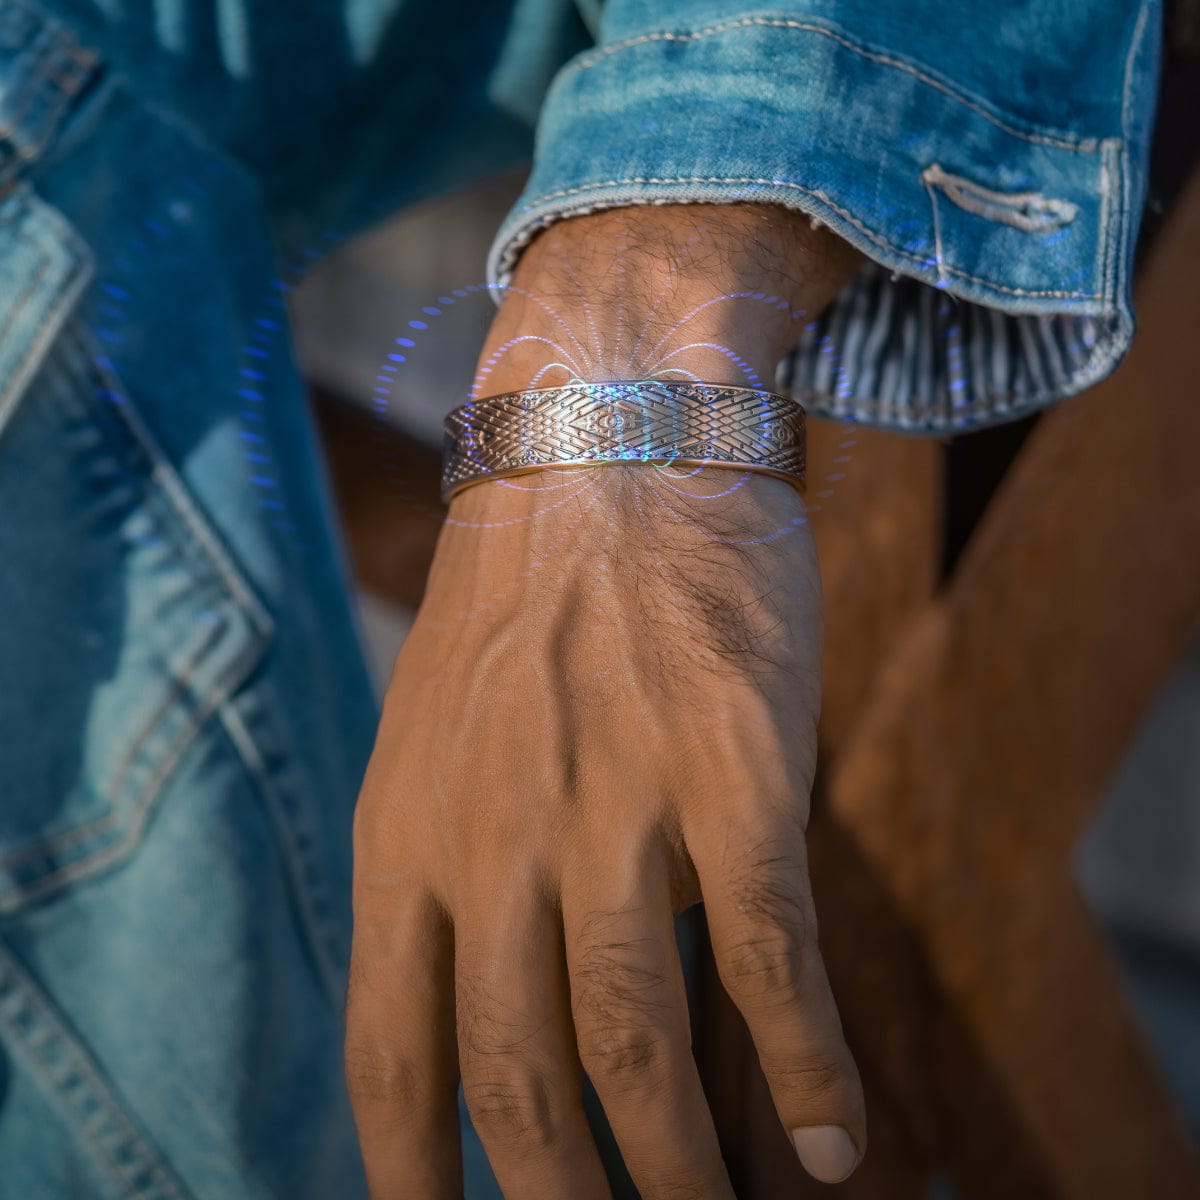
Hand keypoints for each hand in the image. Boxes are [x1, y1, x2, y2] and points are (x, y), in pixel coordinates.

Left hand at [344, 204, 866, 1196]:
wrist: (608, 442)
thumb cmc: (528, 597)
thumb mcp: (433, 734)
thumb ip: (444, 863)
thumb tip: (477, 997)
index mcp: (404, 837)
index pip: (391, 1057)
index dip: (413, 1180)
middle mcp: (495, 840)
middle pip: (517, 1085)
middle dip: (564, 1199)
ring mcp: (614, 809)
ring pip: (638, 1049)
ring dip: (681, 1170)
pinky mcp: (730, 776)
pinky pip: (768, 965)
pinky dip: (804, 1071)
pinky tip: (830, 1138)